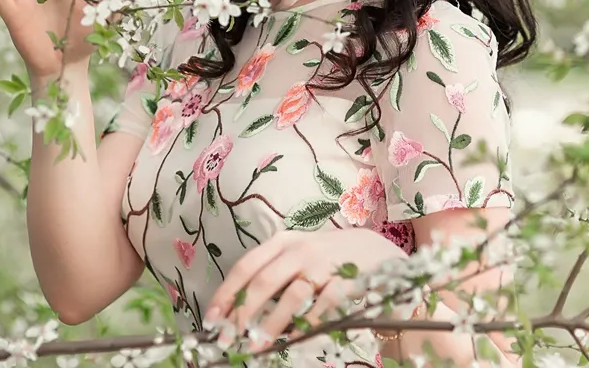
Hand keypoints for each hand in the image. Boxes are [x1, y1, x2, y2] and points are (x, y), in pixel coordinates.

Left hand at [203, 228, 406, 352]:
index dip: (226, 293)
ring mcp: (323, 264)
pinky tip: (296, 339)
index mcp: (282, 242)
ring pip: (290, 296)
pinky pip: (322, 306)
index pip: (246, 266)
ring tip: (258, 346)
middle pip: (262, 282)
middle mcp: (300, 250)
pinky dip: (307, 324)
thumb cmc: (329, 256)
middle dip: (242, 314)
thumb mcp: (297, 254)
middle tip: (229, 340)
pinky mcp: (345, 280)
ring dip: (271, 325)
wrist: (377, 249)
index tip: (212, 320)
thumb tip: (237, 308)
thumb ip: (272, 273)